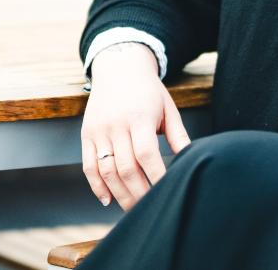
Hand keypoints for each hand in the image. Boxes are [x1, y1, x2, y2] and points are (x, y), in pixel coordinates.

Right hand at [81, 43, 191, 210]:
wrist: (118, 67)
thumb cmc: (148, 91)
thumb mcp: (168, 107)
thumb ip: (178, 135)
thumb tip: (190, 160)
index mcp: (139, 117)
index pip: (146, 154)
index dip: (156, 176)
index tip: (166, 191)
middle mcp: (116, 124)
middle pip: (125, 168)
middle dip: (139, 193)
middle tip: (150, 208)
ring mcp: (99, 130)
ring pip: (106, 171)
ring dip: (119, 194)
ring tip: (132, 209)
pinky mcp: (87, 134)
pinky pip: (88, 166)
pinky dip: (96, 186)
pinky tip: (107, 200)